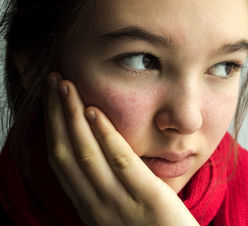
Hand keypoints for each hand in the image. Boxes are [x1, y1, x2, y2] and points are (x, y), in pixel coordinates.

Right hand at [45, 72, 198, 225]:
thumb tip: (98, 155)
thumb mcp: (119, 213)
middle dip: (56, 114)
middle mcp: (97, 206)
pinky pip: (121, 162)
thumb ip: (107, 188)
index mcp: (90, 208)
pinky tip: (94, 111)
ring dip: (72, 116)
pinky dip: (104, 135)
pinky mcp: (148, 199)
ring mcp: (120, 204)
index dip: (52, 128)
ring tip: (66, 86)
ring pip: (86, 153)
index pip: (61, 162)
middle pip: (66, 152)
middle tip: (53, 82)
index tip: (51, 101)